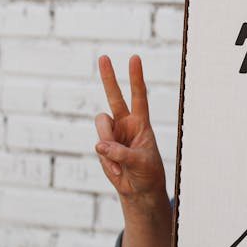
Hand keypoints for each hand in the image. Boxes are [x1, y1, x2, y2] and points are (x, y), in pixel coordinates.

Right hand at [94, 54, 165, 204]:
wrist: (139, 190)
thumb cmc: (147, 173)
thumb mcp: (140, 162)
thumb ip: (121, 153)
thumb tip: (99, 145)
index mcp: (142, 122)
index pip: (139, 96)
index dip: (136, 78)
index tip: (134, 58)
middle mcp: (126, 124)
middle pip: (114, 97)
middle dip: (109, 77)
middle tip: (104, 56)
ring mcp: (112, 134)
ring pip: (101, 125)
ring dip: (108, 144)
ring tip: (119, 162)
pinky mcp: (102, 146)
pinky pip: (99, 147)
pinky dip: (107, 161)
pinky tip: (117, 171)